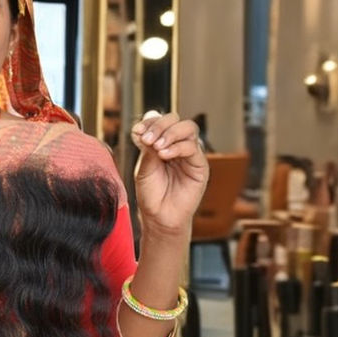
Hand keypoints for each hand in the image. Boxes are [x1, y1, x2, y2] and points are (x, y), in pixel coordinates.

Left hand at [130, 110, 208, 238]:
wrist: (160, 217)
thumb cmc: (151, 195)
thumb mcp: (144, 168)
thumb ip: (147, 148)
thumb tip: (146, 126)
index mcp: (161, 143)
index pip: (160, 120)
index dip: (149, 121)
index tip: (137, 131)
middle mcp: (176, 146)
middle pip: (175, 119)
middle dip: (160, 125)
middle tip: (147, 139)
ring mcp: (189, 154)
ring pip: (188, 128)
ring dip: (170, 133)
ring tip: (157, 147)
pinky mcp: (200, 165)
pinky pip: (193, 147)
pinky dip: (177, 147)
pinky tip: (164, 155)